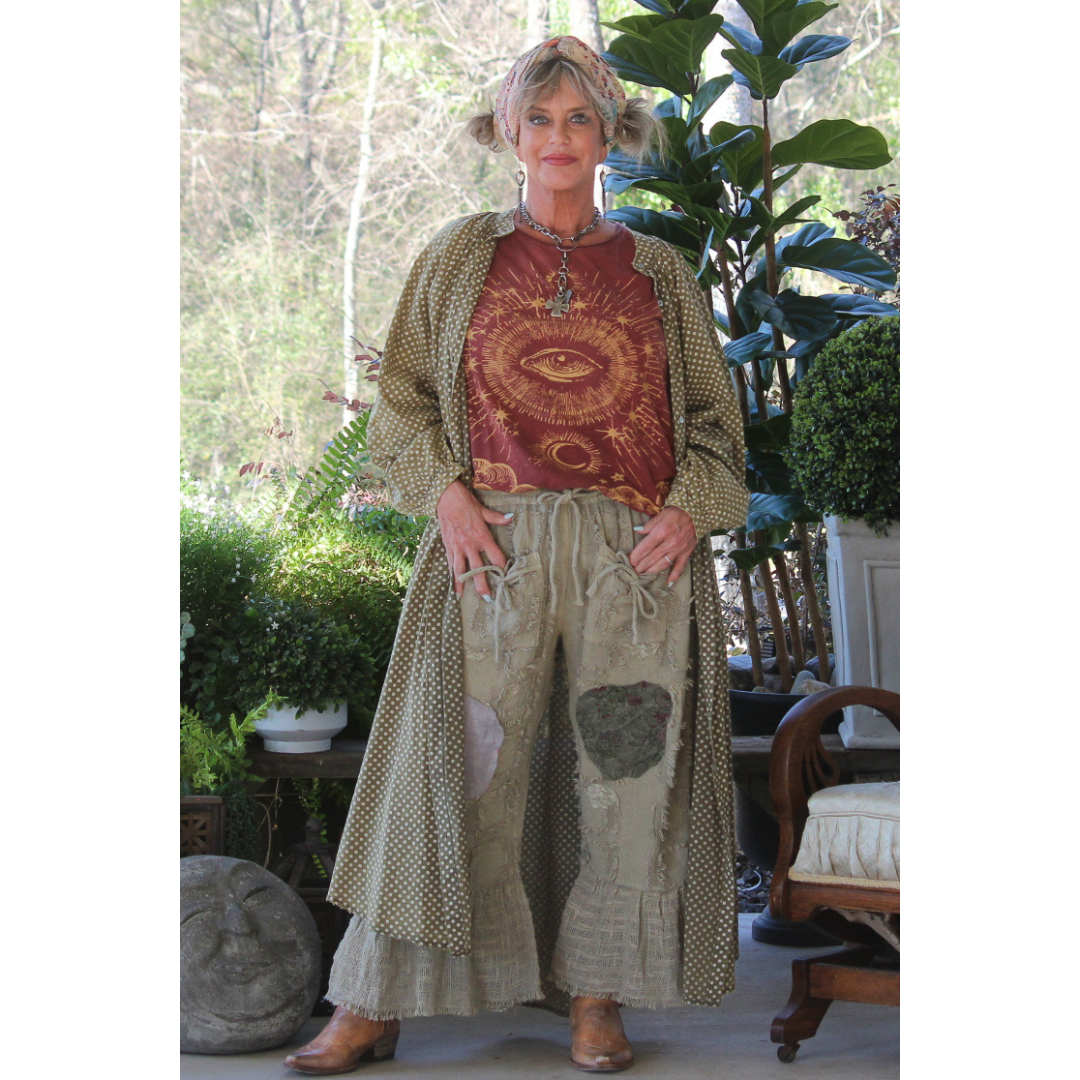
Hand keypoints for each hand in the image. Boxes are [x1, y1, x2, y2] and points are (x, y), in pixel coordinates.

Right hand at [436, 480, 511, 598]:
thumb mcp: (483, 510)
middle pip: (477, 568)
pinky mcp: (447, 546)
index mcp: (481, 536)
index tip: (505, 576)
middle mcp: (470, 545)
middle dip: (482, 584)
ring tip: (462, 597)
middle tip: (487, 598)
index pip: (494, 555)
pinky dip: (451, 575)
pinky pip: (450, 563)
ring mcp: (457, 547)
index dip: (500, 566)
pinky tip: (452, 584)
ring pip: (460, 570)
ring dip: (462, 584)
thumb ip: (497, 518)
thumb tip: (511, 518)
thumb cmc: (466, 503)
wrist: (445, 498)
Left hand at [628, 505, 696, 585]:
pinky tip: (668, 583)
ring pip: (663, 564)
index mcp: (662, 531)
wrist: (697, 512)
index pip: (646, 546)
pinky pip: (680, 566)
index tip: (630, 561)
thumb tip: (636, 531)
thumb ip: (649, 526)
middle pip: (652, 557)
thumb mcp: (661, 515)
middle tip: (633, 571)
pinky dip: (674, 575)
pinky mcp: (687, 552)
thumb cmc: (676, 512)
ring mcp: (679, 549)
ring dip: (652, 571)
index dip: (636, 555)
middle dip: (641, 565)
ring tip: (643, 575)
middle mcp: (670, 542)